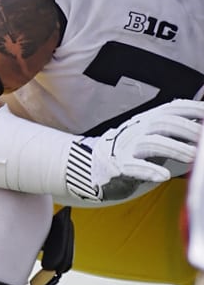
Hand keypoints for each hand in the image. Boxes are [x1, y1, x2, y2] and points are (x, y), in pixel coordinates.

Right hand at [65, 98, 203, 204]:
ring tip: (193, 158)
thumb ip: (176, 129)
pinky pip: (134, 167)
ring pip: (151, 143)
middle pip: (163, 123)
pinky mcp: (118, 167)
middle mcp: (137, 130)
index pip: (172, 109)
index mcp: (147, 120)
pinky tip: (164, 176)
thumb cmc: (132, 151)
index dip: (192, 109)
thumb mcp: (154, 135)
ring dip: (175, 149)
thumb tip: (203, 123)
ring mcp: (126, 147)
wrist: (92, 165)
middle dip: (188, 130)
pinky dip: (149, 170)